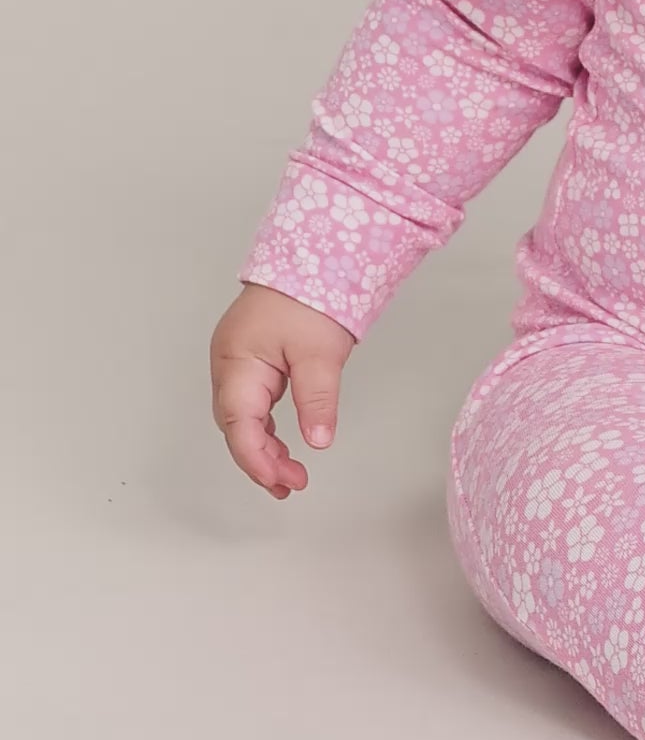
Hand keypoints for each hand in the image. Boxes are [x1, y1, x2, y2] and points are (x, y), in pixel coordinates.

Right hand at [210, 284, 356, 499]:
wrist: (313, 256)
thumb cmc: (310, 294)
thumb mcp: (320, 353)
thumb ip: (317, 399)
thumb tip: (318, 440)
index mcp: (237, 363)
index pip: (239, 426)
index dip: (257, 460)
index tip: (282, 481)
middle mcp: (229, 365)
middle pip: (236, 427)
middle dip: (260, 460)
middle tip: (292, 484)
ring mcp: (239, 363)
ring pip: (242, 419)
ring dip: (263, 448)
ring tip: (290, 475)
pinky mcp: (253, 359)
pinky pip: (252, 405)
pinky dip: (265, 429)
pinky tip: (283, 445)